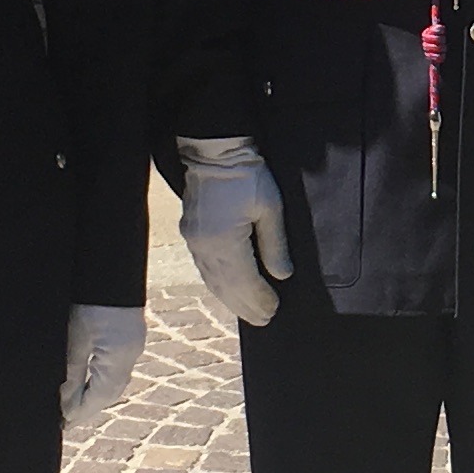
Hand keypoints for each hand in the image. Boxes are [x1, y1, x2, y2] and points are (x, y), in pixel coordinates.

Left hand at [61, 304, 148, 426]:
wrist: (109, 267)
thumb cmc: (89, 300)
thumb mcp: (75, 339)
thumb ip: (72, 374)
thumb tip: (65, 405)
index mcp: (118, 358)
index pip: (99, 398)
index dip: (80, 413)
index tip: (63, 425)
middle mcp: (130, 354)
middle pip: (110, 393)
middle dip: (88, 408)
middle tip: (66, 420)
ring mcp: (133, 344)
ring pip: (114, 381)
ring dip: (95, 394)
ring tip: (74, 405)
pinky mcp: (130, 335)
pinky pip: (117, 367)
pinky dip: (102, 379)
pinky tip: (89, 381)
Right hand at [176, 136, 294, 327]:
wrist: (215, 151)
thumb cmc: (247, 175)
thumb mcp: (270, 208)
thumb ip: (275, 244)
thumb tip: (283, 276)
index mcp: (226, 241)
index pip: (245, 281)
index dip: (260, 298)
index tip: (274, 310)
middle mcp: (206, 246)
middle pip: (227, 286)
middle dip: (246, 305)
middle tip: (264, 321)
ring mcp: (195, 241)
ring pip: (213, 280)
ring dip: (231, 299)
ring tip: (249, 312)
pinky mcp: (191, 233)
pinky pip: (204, 268)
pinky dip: (218, 284)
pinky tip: (227, 290)